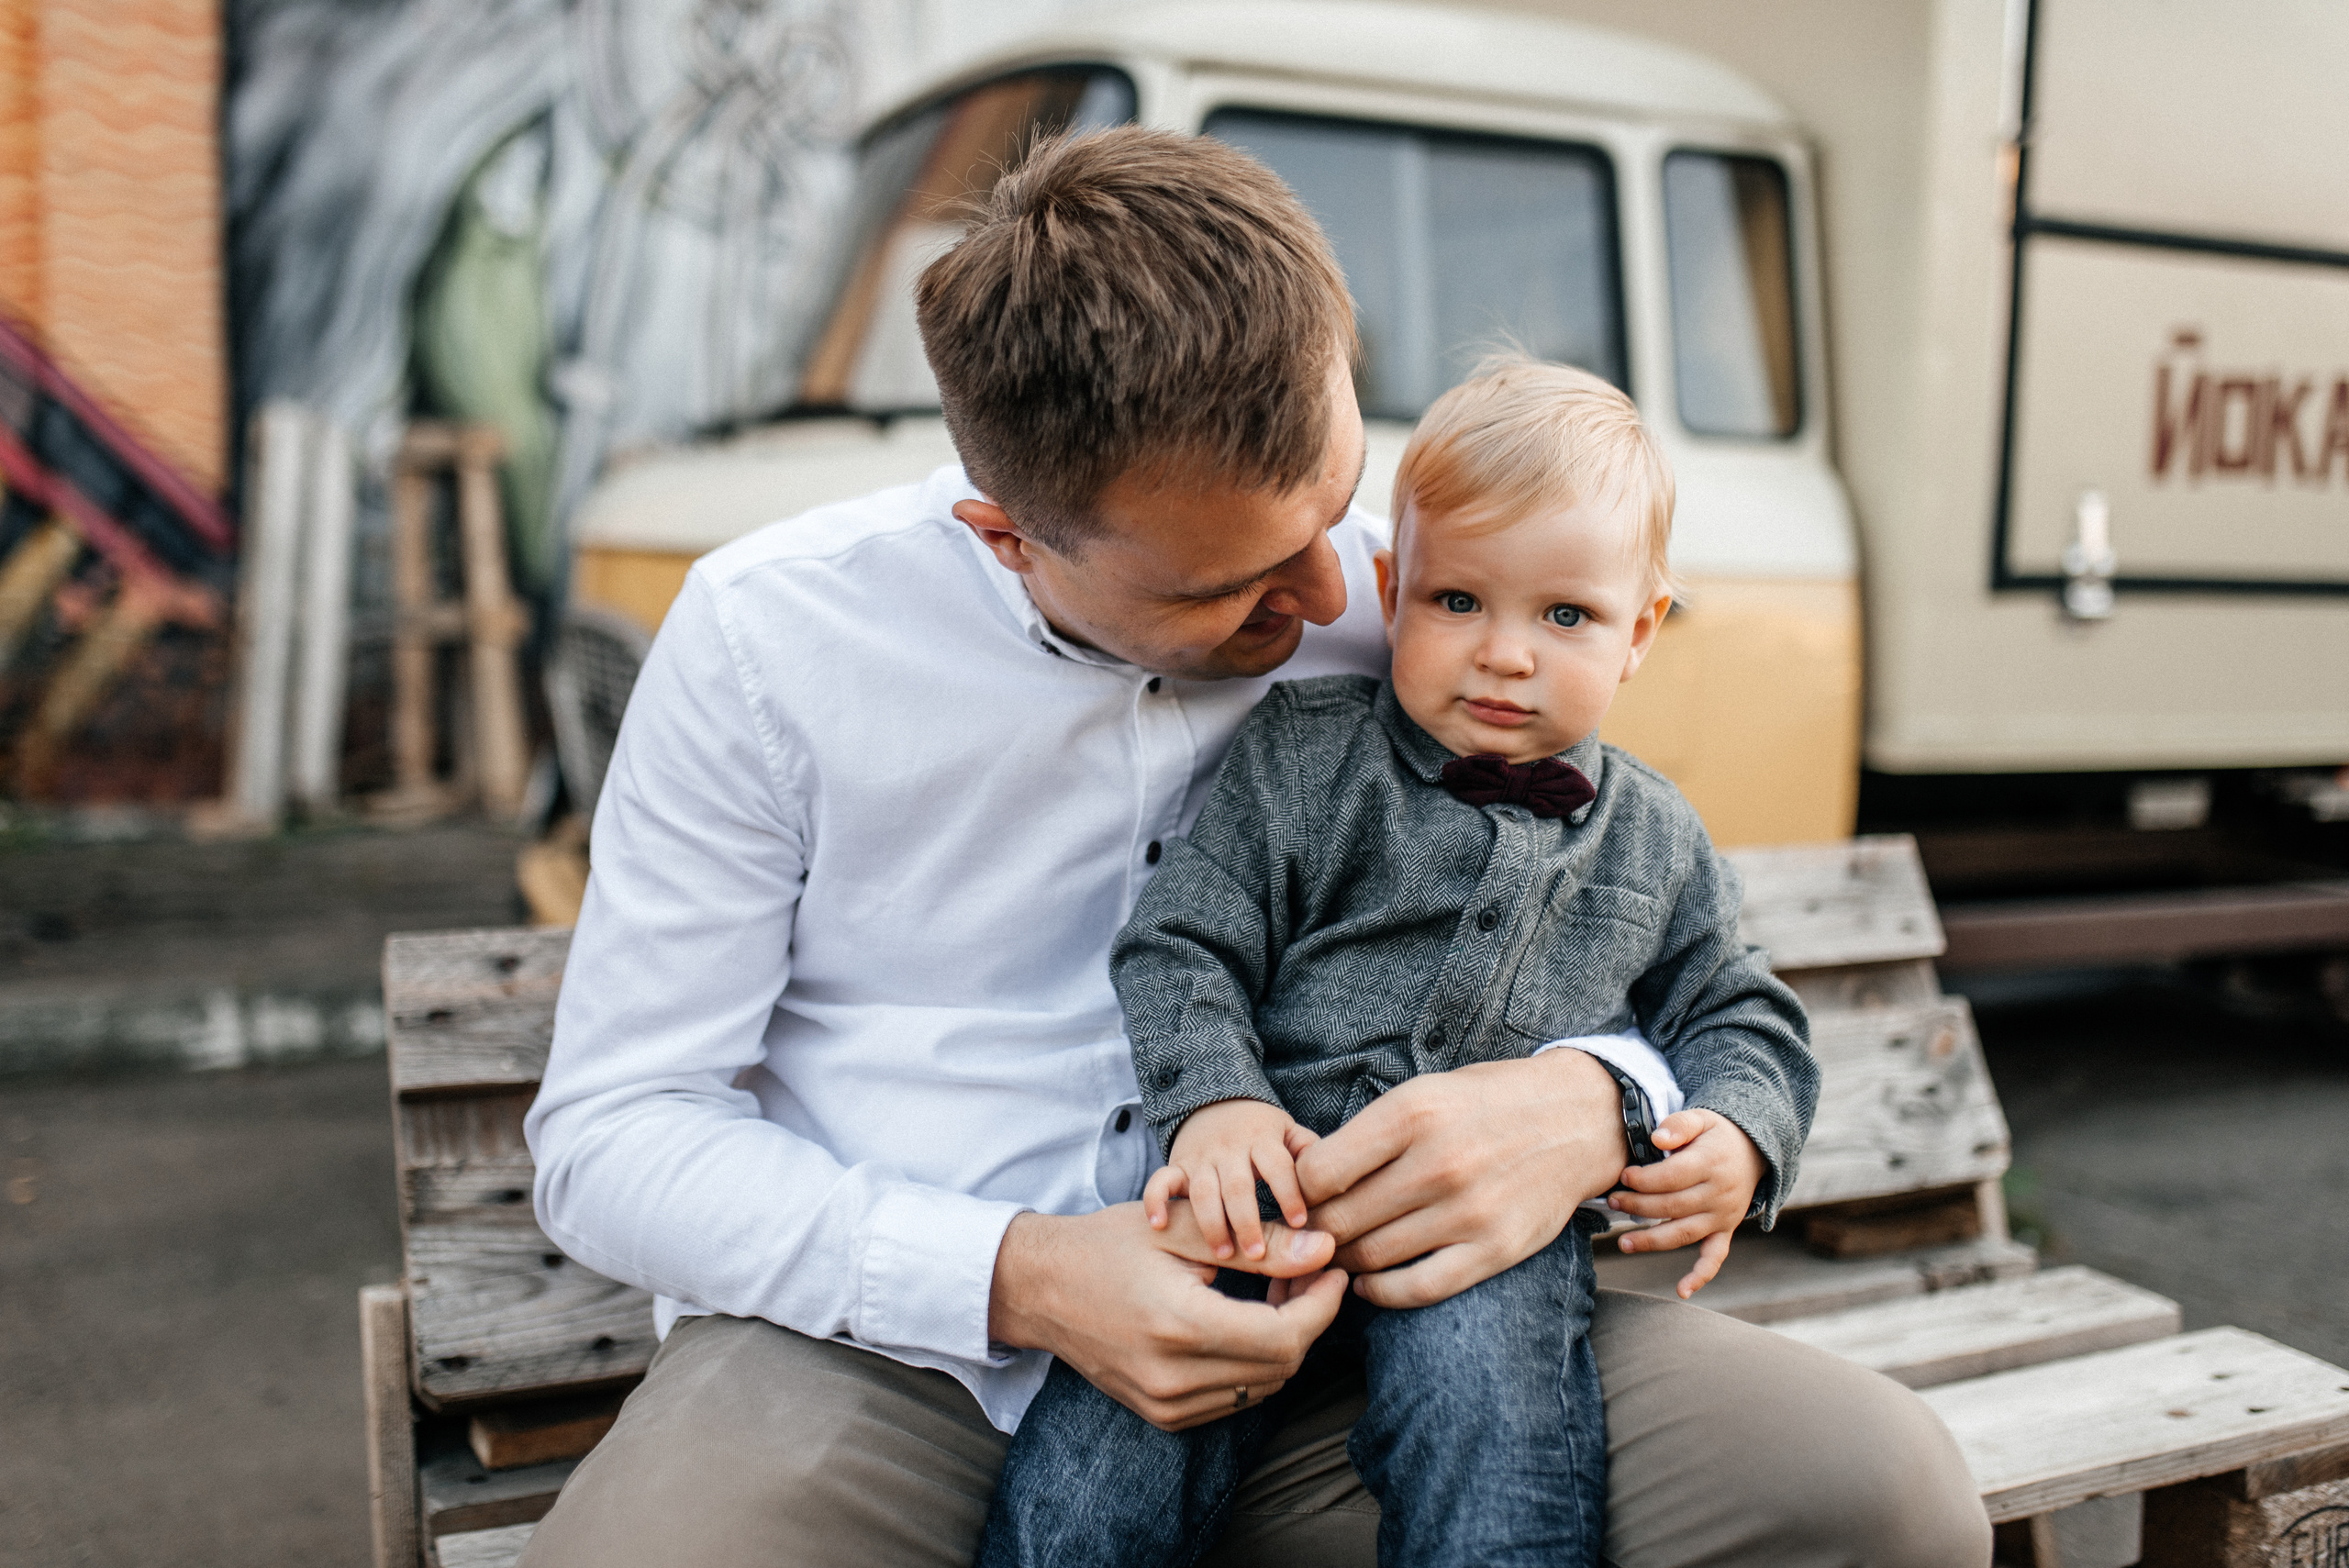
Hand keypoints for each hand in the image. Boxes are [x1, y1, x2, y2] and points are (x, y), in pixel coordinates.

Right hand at [987, 1202, 1348, 1431]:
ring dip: (1284, 1341)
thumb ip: (1258, 1243)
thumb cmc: (1107, 1245)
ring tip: (1278, 1289)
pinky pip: (1233, 1398)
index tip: (1332, 1268)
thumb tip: (1326, 1252)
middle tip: (1307, 1271)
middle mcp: (1174, 1379)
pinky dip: (1253, 1362)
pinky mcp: (1162, 1415)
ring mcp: (1166, 1405)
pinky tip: (1247, 1318)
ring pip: (1263, 1386)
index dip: (1322, 1305)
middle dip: (1309, 1318)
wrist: (1040, 1287)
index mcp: (1180, 1326)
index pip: (1286, 1337)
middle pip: (1282, 1366)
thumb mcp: (1182, 1229)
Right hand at [1146, 1098, 1320, 1261]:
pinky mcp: (1176, 1166)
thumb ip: (1308, 1155)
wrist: (1214, 1100)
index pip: (1277, 1164)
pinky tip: (1159, 1224)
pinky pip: (1160, 1181)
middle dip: (1248, 1220)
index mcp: (1262, 1139)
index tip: (1300, 1222)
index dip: (1289, 1192)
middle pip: (1238, 1185)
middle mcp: (1229, 1148)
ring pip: (1202, 1191)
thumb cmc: (1261, 1129)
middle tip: (1259, 1255)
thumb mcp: (1288, 1132)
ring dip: (1212, 1223)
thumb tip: (1334, 1187)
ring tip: (1223, 1253)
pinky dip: (1157, 1201)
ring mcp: (1200, 1158)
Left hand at [1292, 1049, 1627, 1308]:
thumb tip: (1304, 1178)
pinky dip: (1381, 1293)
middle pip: (1339, 1220)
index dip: (1297, 1191)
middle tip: (1310, 1235)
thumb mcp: (1423, 1093)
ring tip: (1338, 1254)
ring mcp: (1468, 1211)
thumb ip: (1368, 1135)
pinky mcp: (1494, 1249)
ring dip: (1343, 1263)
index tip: (1301, 1196)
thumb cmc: (1488, 1103)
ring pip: (1371, 1257)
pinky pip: (1417, 1288)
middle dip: (1314, 1233)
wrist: (1577, 1119)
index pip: (1318, 1173)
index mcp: (1412, 1113)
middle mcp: (1438, 1163)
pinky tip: (1369, 1283)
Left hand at [1610, 1109, 1765, 1299]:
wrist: (1753, 1150)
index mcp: (1711, 1163)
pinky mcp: (1725, 1230)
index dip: (1644, 1180)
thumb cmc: (1716, 1134)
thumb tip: (1657, 1139)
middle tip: (1612, 1201)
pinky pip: (1715, 1256)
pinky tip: (1682, 1290)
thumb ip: (1679, 1125)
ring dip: (1652, 1241)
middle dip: (1638, 1206)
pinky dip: (1701, 1275)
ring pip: (1685, 1233)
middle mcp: (1719, 1194)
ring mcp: (1723, 1215)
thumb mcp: (1702, 1117)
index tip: (1622, 1177)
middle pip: (1673, 1206)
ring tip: (1623, 1242)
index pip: (1672, 1177)